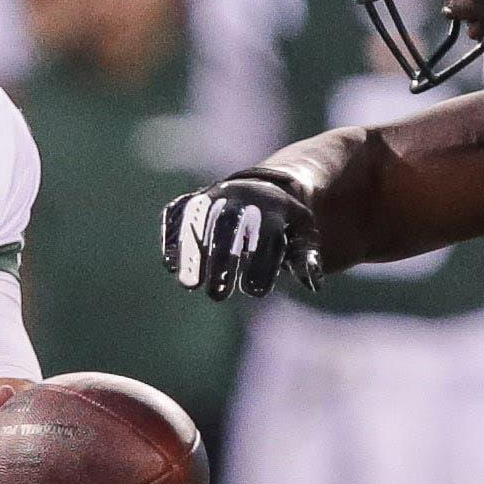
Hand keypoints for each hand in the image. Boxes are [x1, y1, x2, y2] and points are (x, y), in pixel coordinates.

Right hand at [161, 174, 321, 301]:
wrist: (264, 187)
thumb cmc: (284, 223)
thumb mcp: (303, 235)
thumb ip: (307, 257)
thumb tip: (313, 282)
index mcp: (272, 203)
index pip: (265, 232)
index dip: (260, 262)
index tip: (254, 291)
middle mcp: (239, 194)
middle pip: (227, 225)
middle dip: (221, 259)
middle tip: (218, 296)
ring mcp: (212, 195)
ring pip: (198, 218)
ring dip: (191, 251)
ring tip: (189, 285)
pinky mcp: (191, 199)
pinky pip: (177, 212)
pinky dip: (171, 235)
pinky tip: (170, 264)